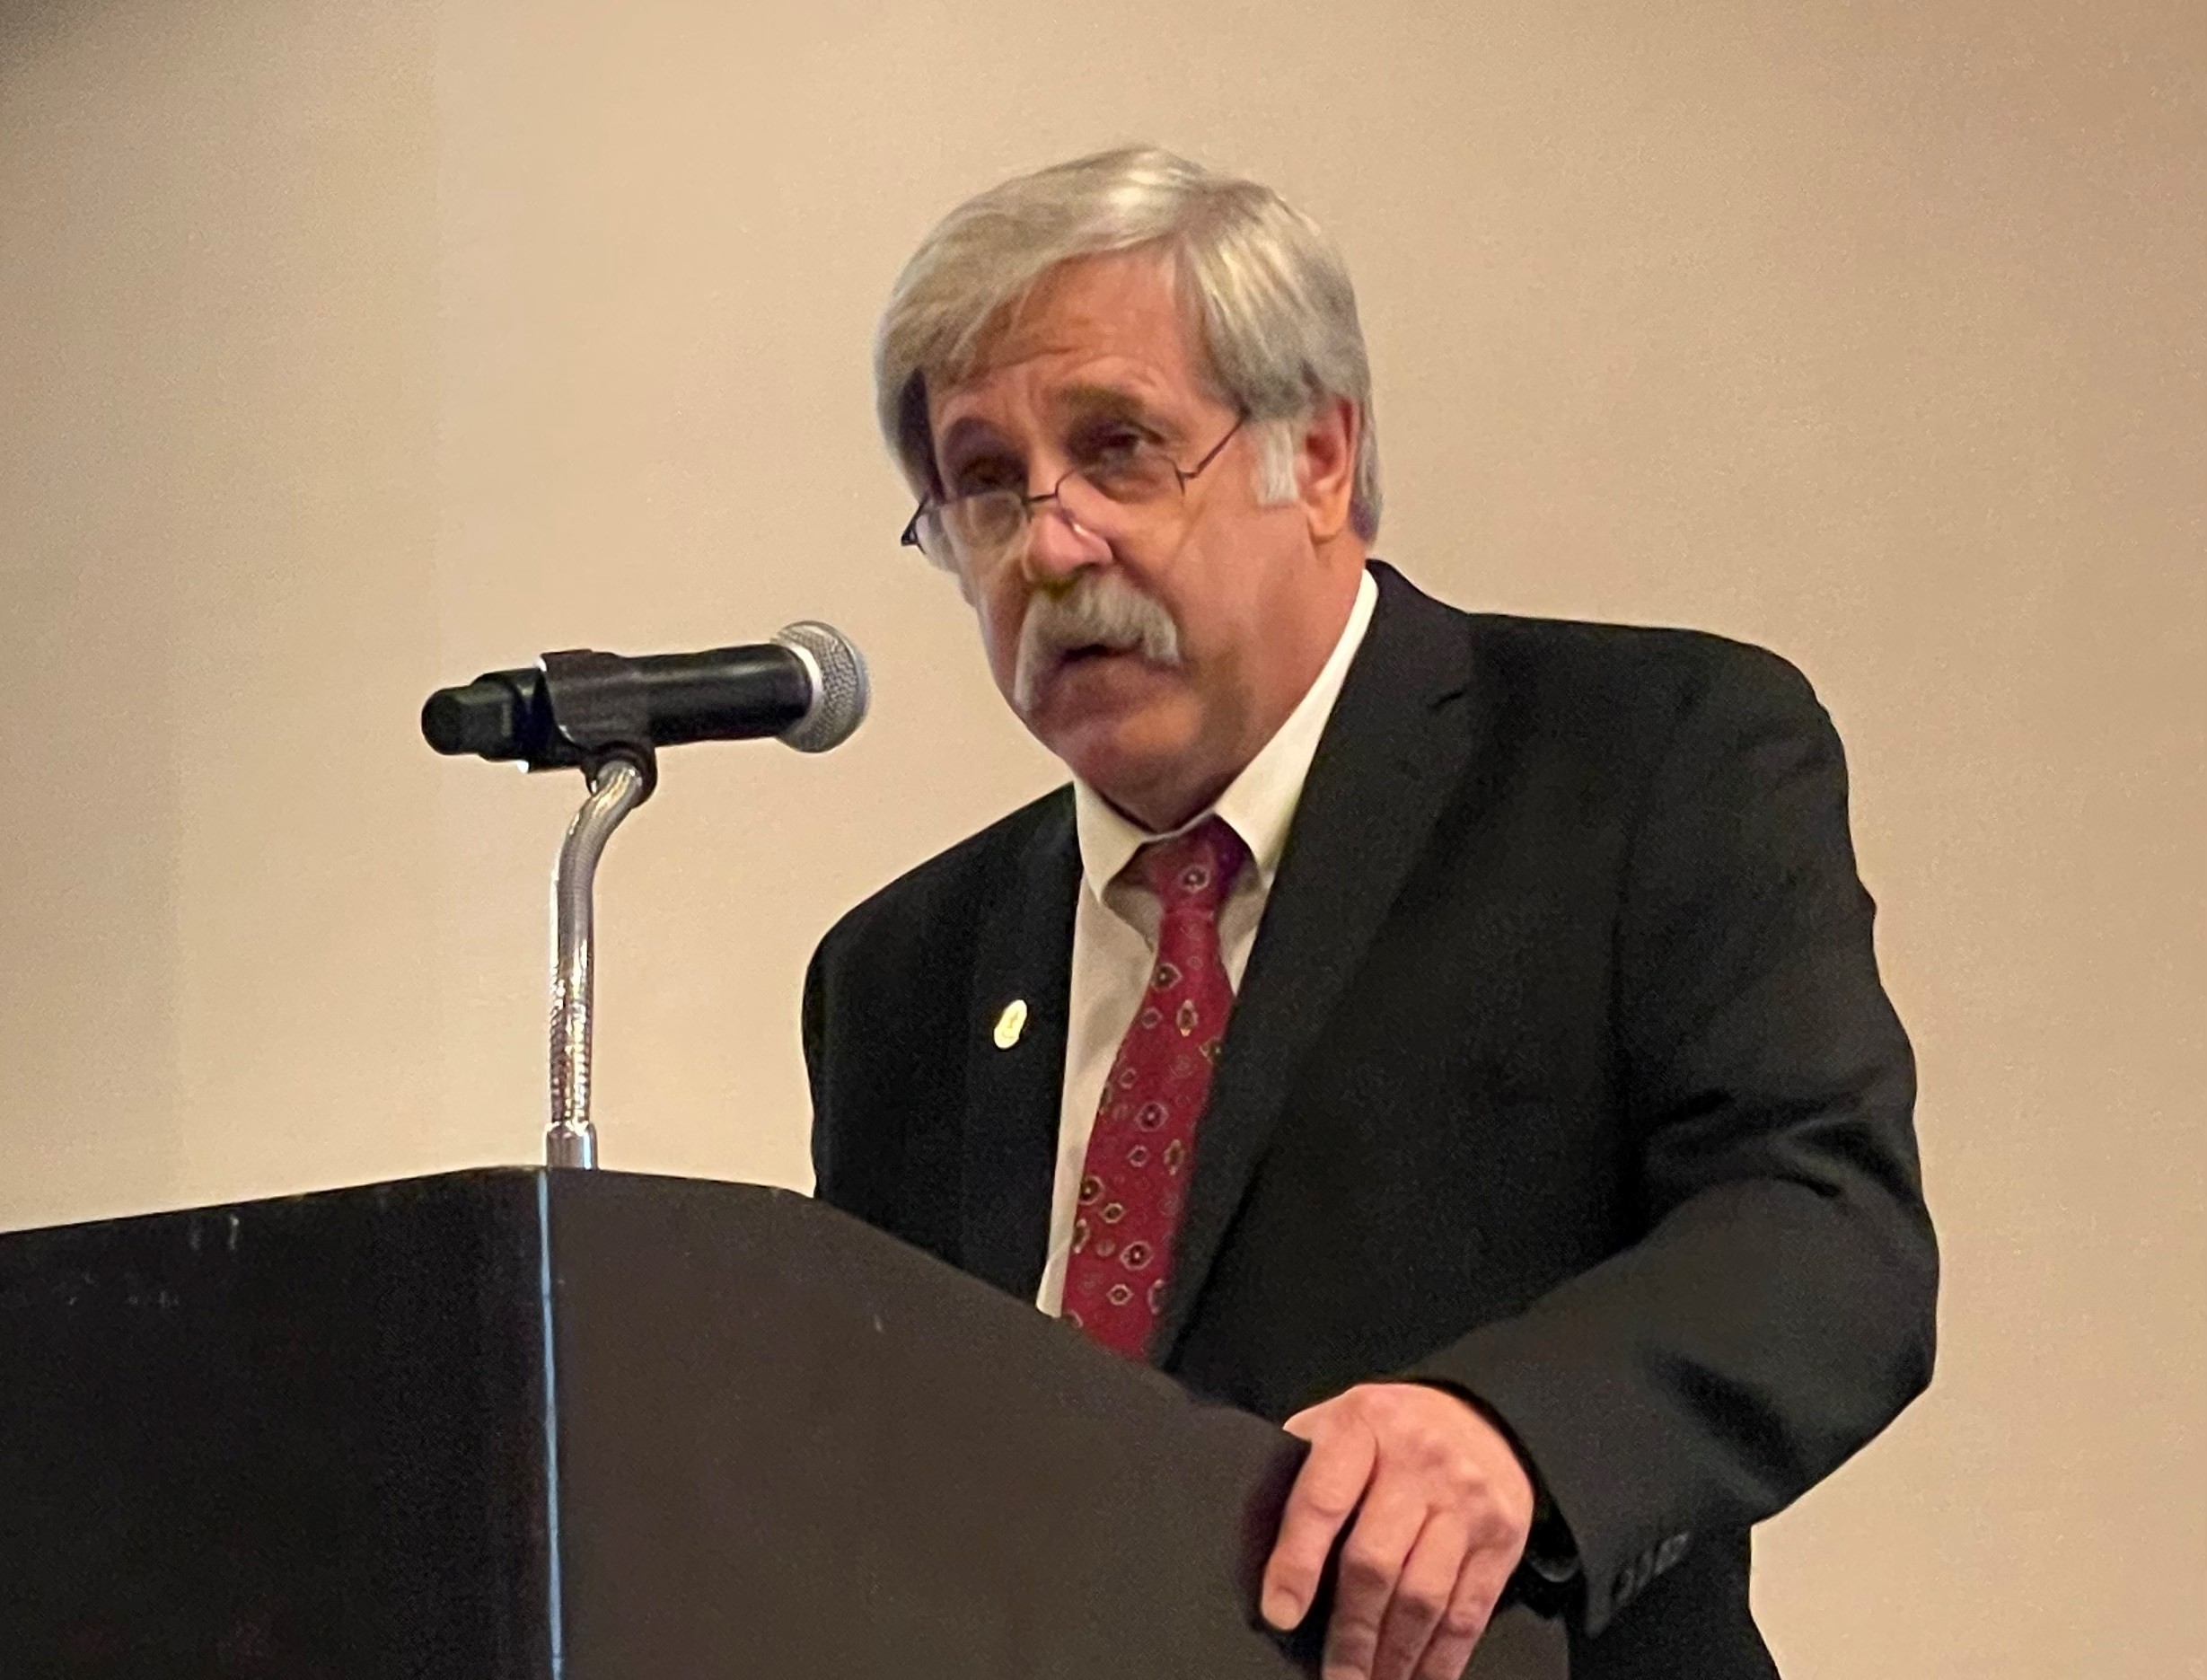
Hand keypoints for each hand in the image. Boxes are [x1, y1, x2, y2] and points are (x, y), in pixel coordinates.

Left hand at [1261, 1382, 1534, 1679]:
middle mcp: (1419, 1461)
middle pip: (1375, 1564)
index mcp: (1362, 1426)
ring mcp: (1466, 1501)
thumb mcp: (1338, 1422)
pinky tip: (1418, 1679)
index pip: (1323, 1501)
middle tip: (1334, 1678)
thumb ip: (1303, 1471)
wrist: (1479, 1415)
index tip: (1280, 1613)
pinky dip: (1441, 1658)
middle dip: (1350, 1634)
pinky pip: (1468, 1611)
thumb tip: (1257, 1550)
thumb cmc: (1388, 1430)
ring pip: (1423, 1597)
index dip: (1297, 1563)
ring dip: (1393, 1657)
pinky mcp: (1502, 1537)